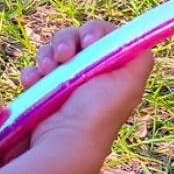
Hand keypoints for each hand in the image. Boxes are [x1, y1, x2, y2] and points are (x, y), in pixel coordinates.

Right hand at [22, 20, 151, 162]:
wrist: (65, 141)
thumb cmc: (98, 112)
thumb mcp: (130, 82)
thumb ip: (140, 56)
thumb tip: (137, 36)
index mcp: (111, 68)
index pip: (102, 34)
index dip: (93, 32)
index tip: (88, 43)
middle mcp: (90, 72)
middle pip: (75, 37)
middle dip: (66, 41)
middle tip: (64, 56)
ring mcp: (66, 81)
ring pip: (53, 49)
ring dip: (47, 55)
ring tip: (47, 71)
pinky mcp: (44, 90)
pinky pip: (35, 68)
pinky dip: (33, 73)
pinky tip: (35, 83)